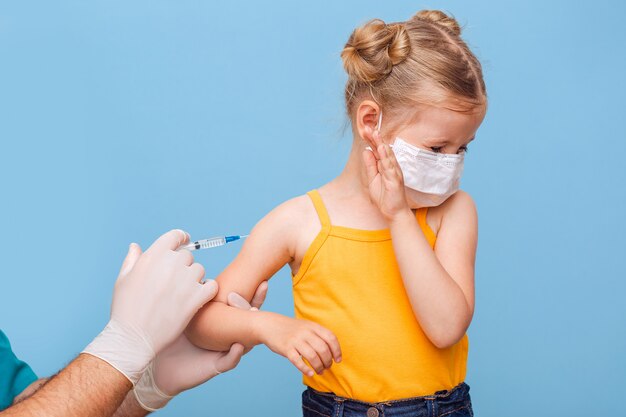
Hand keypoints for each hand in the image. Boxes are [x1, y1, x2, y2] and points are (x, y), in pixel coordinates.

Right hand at [83, 229, 218, 383]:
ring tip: (180, 294)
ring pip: (200, 270)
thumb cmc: (125, 309)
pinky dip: (207, 290)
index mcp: (153, 256)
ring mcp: (185, 281)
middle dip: (182, 266)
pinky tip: (198, 297)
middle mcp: (170, 265)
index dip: (181, 238)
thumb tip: (136, 246)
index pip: (174, 236)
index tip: (184, 242)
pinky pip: (212, 285)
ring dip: (194, 279)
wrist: (133, 338)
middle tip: (174, 282)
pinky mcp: (196, 298)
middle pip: (187, 255)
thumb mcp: (123, 280)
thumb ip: (132, 260)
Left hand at [133, 282, 267, 410]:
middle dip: (258, 300)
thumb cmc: (162, 328)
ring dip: (250, 323)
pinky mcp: (218, 364)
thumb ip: (181, 282)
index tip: (260, 276)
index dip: (253, 288)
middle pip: (249, 315)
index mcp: (219, 315)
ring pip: (246, 336)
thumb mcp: (174, 302)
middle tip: (262, 285)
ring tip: (252, 310)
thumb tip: (179, 256)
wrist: (153, 359)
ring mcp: (223, 347)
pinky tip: (239, 344)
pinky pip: (231, 359)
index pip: (240, 298)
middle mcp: (225, 330)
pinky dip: (236, 353)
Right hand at [254, 312, 340, 376]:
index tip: (338, 360)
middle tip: (327, 367)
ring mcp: (295, 340)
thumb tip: (333, 352)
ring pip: (312, 357)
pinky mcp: (286, 348)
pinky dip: (305, 369)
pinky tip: (310, 373)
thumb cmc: (292, 329)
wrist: (270, 325)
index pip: (330, 338)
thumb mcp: (307, 326)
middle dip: (328, 361)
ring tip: (320, 371)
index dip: (337, 350)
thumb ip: (319, 335)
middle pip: (323, 349)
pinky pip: (298, 361)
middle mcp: (305, 332)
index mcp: (313, 326)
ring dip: (319, 367)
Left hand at [363, 130, 410, 221]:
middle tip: (369, 128)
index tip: (364, 130)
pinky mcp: (395, 180)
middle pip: (382, 150)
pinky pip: (391, 167)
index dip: (371, 140)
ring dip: (381, 144)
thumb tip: (366, 151)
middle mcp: (391, 167)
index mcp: (384, 166)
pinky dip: (386, 158)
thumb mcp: (372, 179)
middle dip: (376, 138)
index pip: (377, 150)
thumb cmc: (384, 196)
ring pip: (388, 156)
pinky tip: (383, 150)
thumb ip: (370, 165)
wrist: (393, 212)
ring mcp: (394, 172)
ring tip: (376, 134)